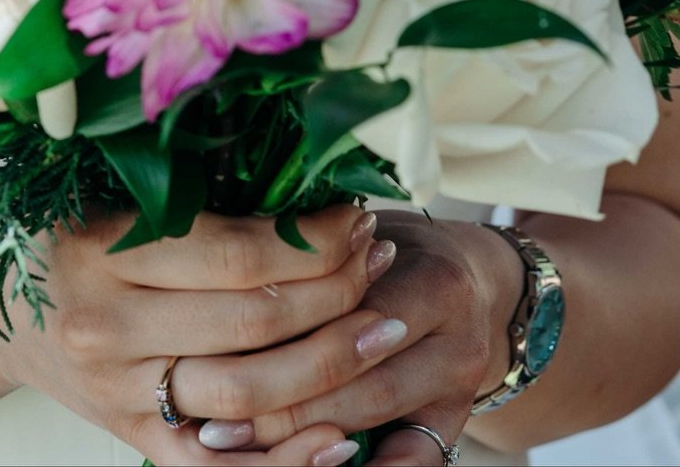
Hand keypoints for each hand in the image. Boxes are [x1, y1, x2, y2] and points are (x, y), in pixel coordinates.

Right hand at [0, 199, 391, 464]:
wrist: (2, 311)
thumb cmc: (73, 234)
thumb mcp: (118, 199)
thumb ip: (199, 200)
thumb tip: (311, 191)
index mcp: (103, 249)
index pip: (238, 253)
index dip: (313, 240)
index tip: (356, 216)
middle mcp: (106, 326)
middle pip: (253, 321)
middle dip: (336, 291)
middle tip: (380, 261)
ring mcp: (119, 393)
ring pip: (246, 393)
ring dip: (329, 362)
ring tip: (381, 328)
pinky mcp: (132, 440)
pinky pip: (216, 466)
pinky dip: (284, 459)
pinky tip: (339, 437)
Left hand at [191, 213, 523, 463]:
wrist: (473, 277)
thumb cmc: (393, 248)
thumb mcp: (362, 236)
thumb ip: (313, 257)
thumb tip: (220, 276)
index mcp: (432, 278)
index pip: (345, 317)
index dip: (274, 340)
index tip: (206, 358)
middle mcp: (456, 336)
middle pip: (358, 382)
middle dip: (278, 408)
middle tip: (212, 426)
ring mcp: (460, 387)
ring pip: (373, 418)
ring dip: (301, 441)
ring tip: (235, 446)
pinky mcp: (456, 422)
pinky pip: (413, 462)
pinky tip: (315, 466)